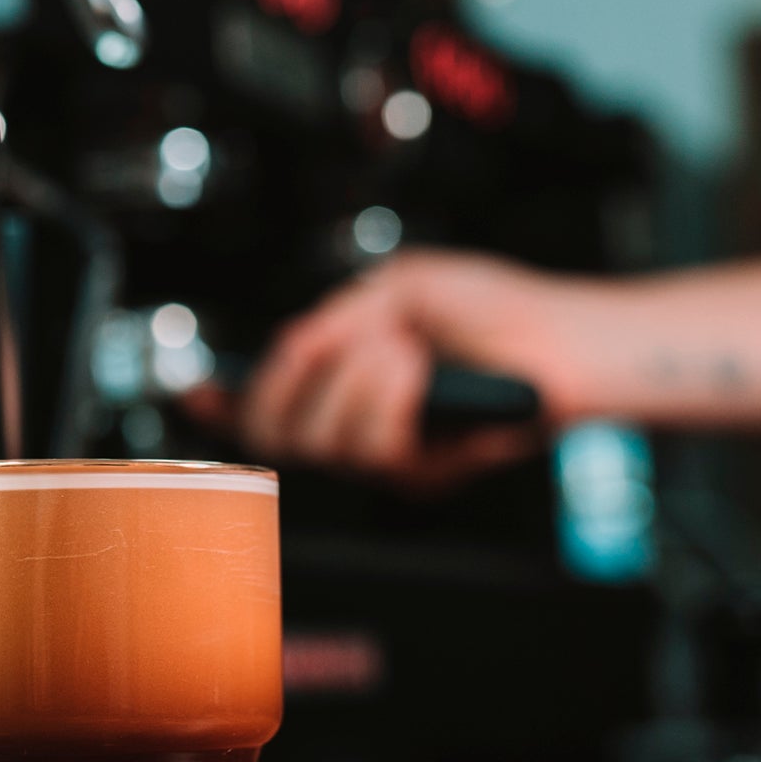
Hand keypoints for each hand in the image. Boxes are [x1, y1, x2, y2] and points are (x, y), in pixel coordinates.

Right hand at [232, 250, 591, 488]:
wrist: (564, 339)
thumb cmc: (494, 308)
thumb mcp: (400, 288)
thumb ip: (336, 318)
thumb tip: (292, 345)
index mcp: (345, 375)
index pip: (266, 403)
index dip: (223, 403)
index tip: (197, 390)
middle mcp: (358, 422)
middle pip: (276, 432)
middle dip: (291, 379)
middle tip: (333, 343)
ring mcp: (390, 453)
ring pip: (324, 439)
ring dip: (357, 377)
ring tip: (401, 346)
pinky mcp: (427, 473)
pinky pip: (376, 445)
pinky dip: (392, 394)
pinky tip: (418, 368)